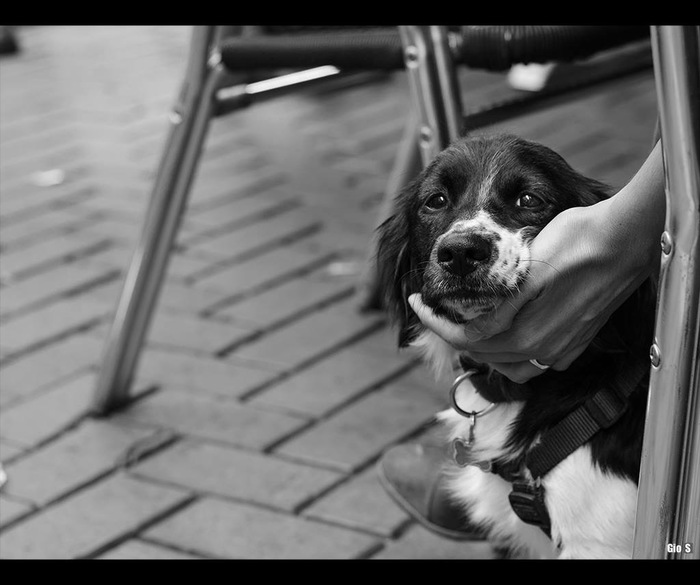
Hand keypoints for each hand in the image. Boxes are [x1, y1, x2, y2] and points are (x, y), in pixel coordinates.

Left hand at [409, 192, 659, 382]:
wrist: (626, 239)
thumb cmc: (577, 241)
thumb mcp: (529, 269)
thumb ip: (501, 308)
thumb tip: (476, 328)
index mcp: (527, 332)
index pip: (465, 339)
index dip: (434, 322)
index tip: (418, 303)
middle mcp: (544, 350)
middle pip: (483, 354)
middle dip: (452, 332)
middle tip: (434, 309)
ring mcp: (562, 349)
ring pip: (508, 364)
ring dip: (482, 348)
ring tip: (466, 323)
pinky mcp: (576, 343)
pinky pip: (535, 361)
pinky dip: (512, 351)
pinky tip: (507, 330)